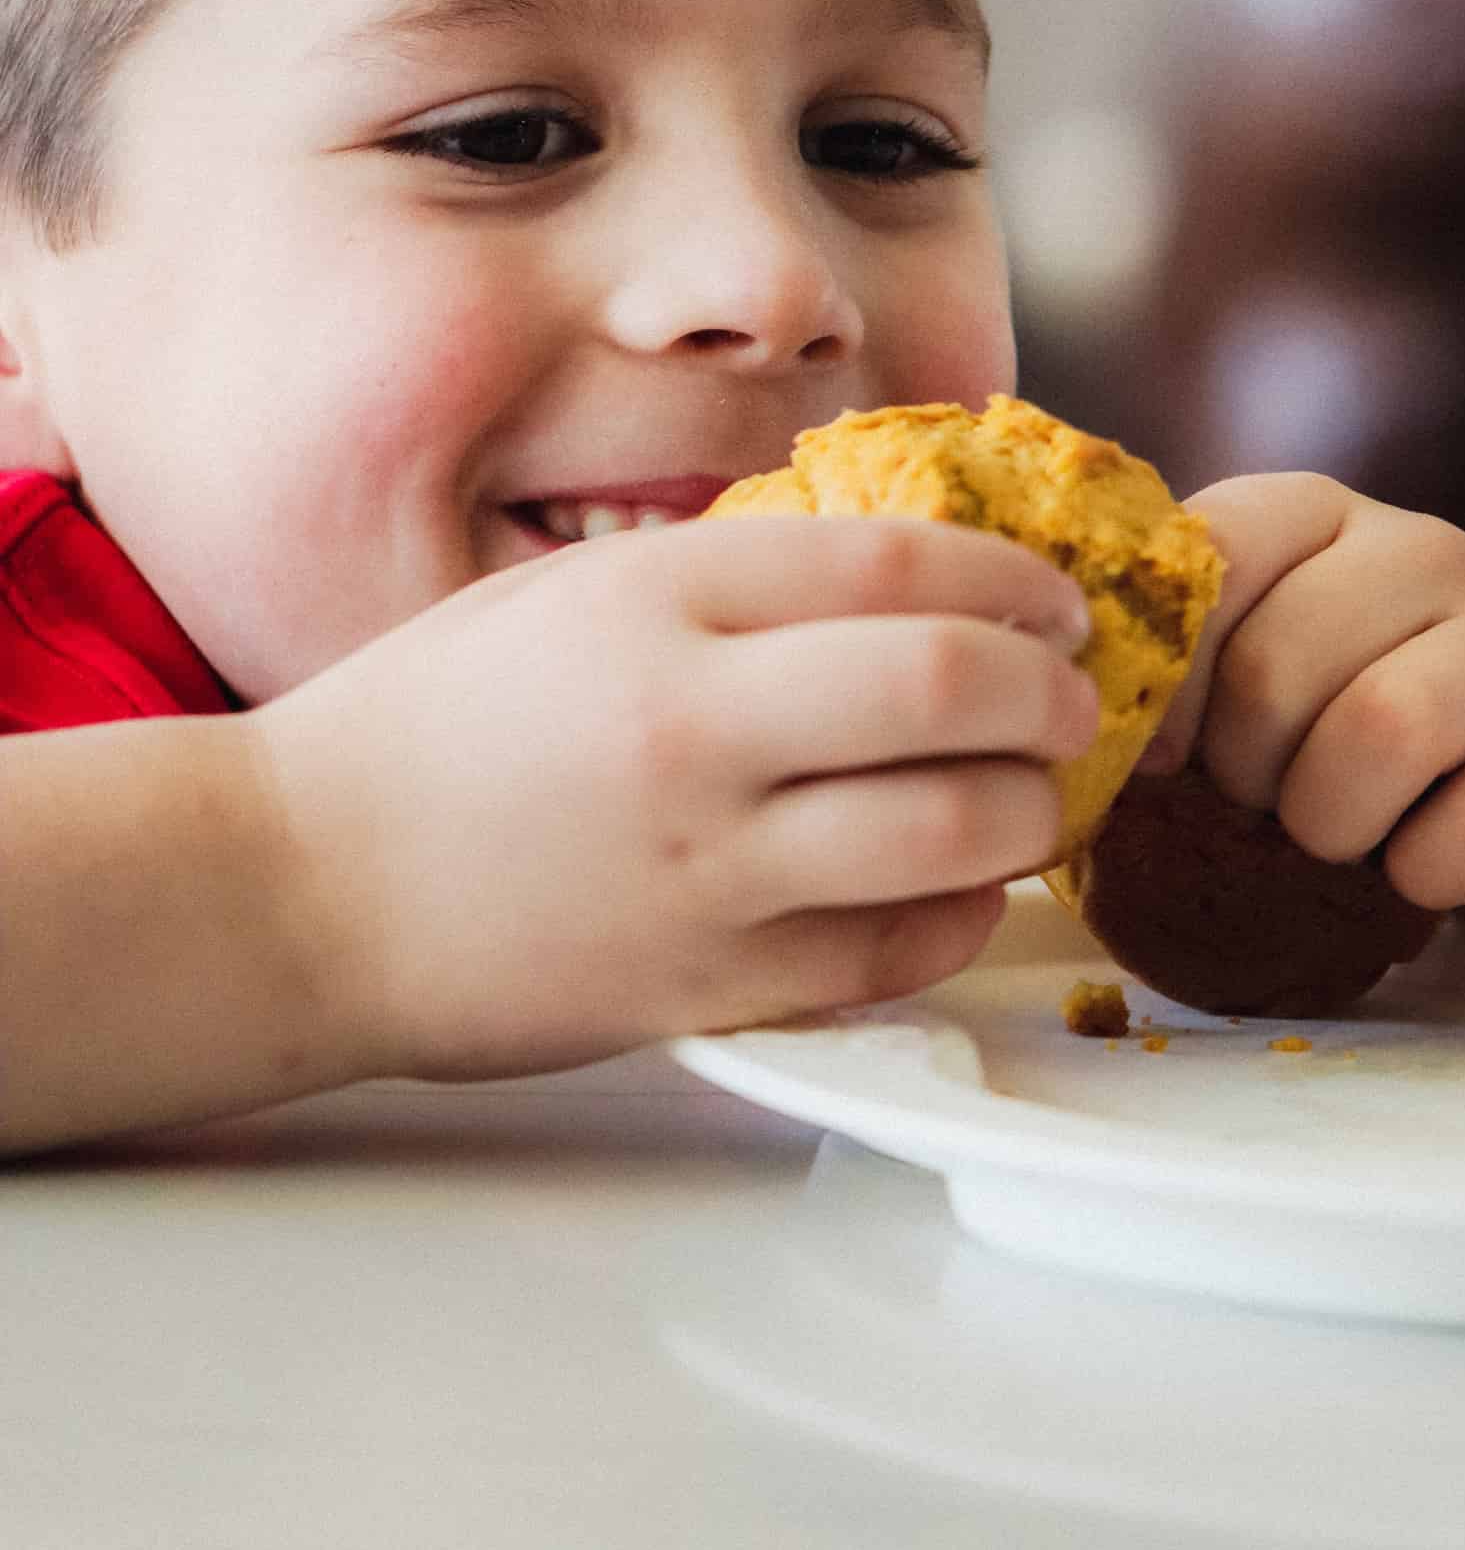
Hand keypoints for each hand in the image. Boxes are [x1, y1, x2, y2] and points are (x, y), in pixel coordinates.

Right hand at [258, 513, 1097, 1080]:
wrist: (302, 886)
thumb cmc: (437, 721)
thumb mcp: (577, 592)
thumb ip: (736, 579)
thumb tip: (916, 574)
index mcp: (661, 600)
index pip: (904, 564)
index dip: (1017, 577)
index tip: (1057, 597)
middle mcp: (695, 723)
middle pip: (955, 685)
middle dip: (1056, 689)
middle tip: (1077, 697)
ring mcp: (705, 865)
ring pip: (953, 829)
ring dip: (1035, 808)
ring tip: (1038, 795)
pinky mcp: (704, 985)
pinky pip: (892, 950)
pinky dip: (962, 913)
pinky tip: (964, 884)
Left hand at [1140, 475, 1464, 912]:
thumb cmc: (1342, 742)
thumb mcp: (1247, 686)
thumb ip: (1160, 674)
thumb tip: (1048, 714)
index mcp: (1313, 515)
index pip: (1208, 556)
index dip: (1165, 680)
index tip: (1158, 761)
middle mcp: (1420, 548)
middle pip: (1280, 663)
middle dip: (1249, 774)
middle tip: (1268, 808)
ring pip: (1386, 728)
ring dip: (1334, 824)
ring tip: (1341, 838)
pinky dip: (1428, 873)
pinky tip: (1424, 866)